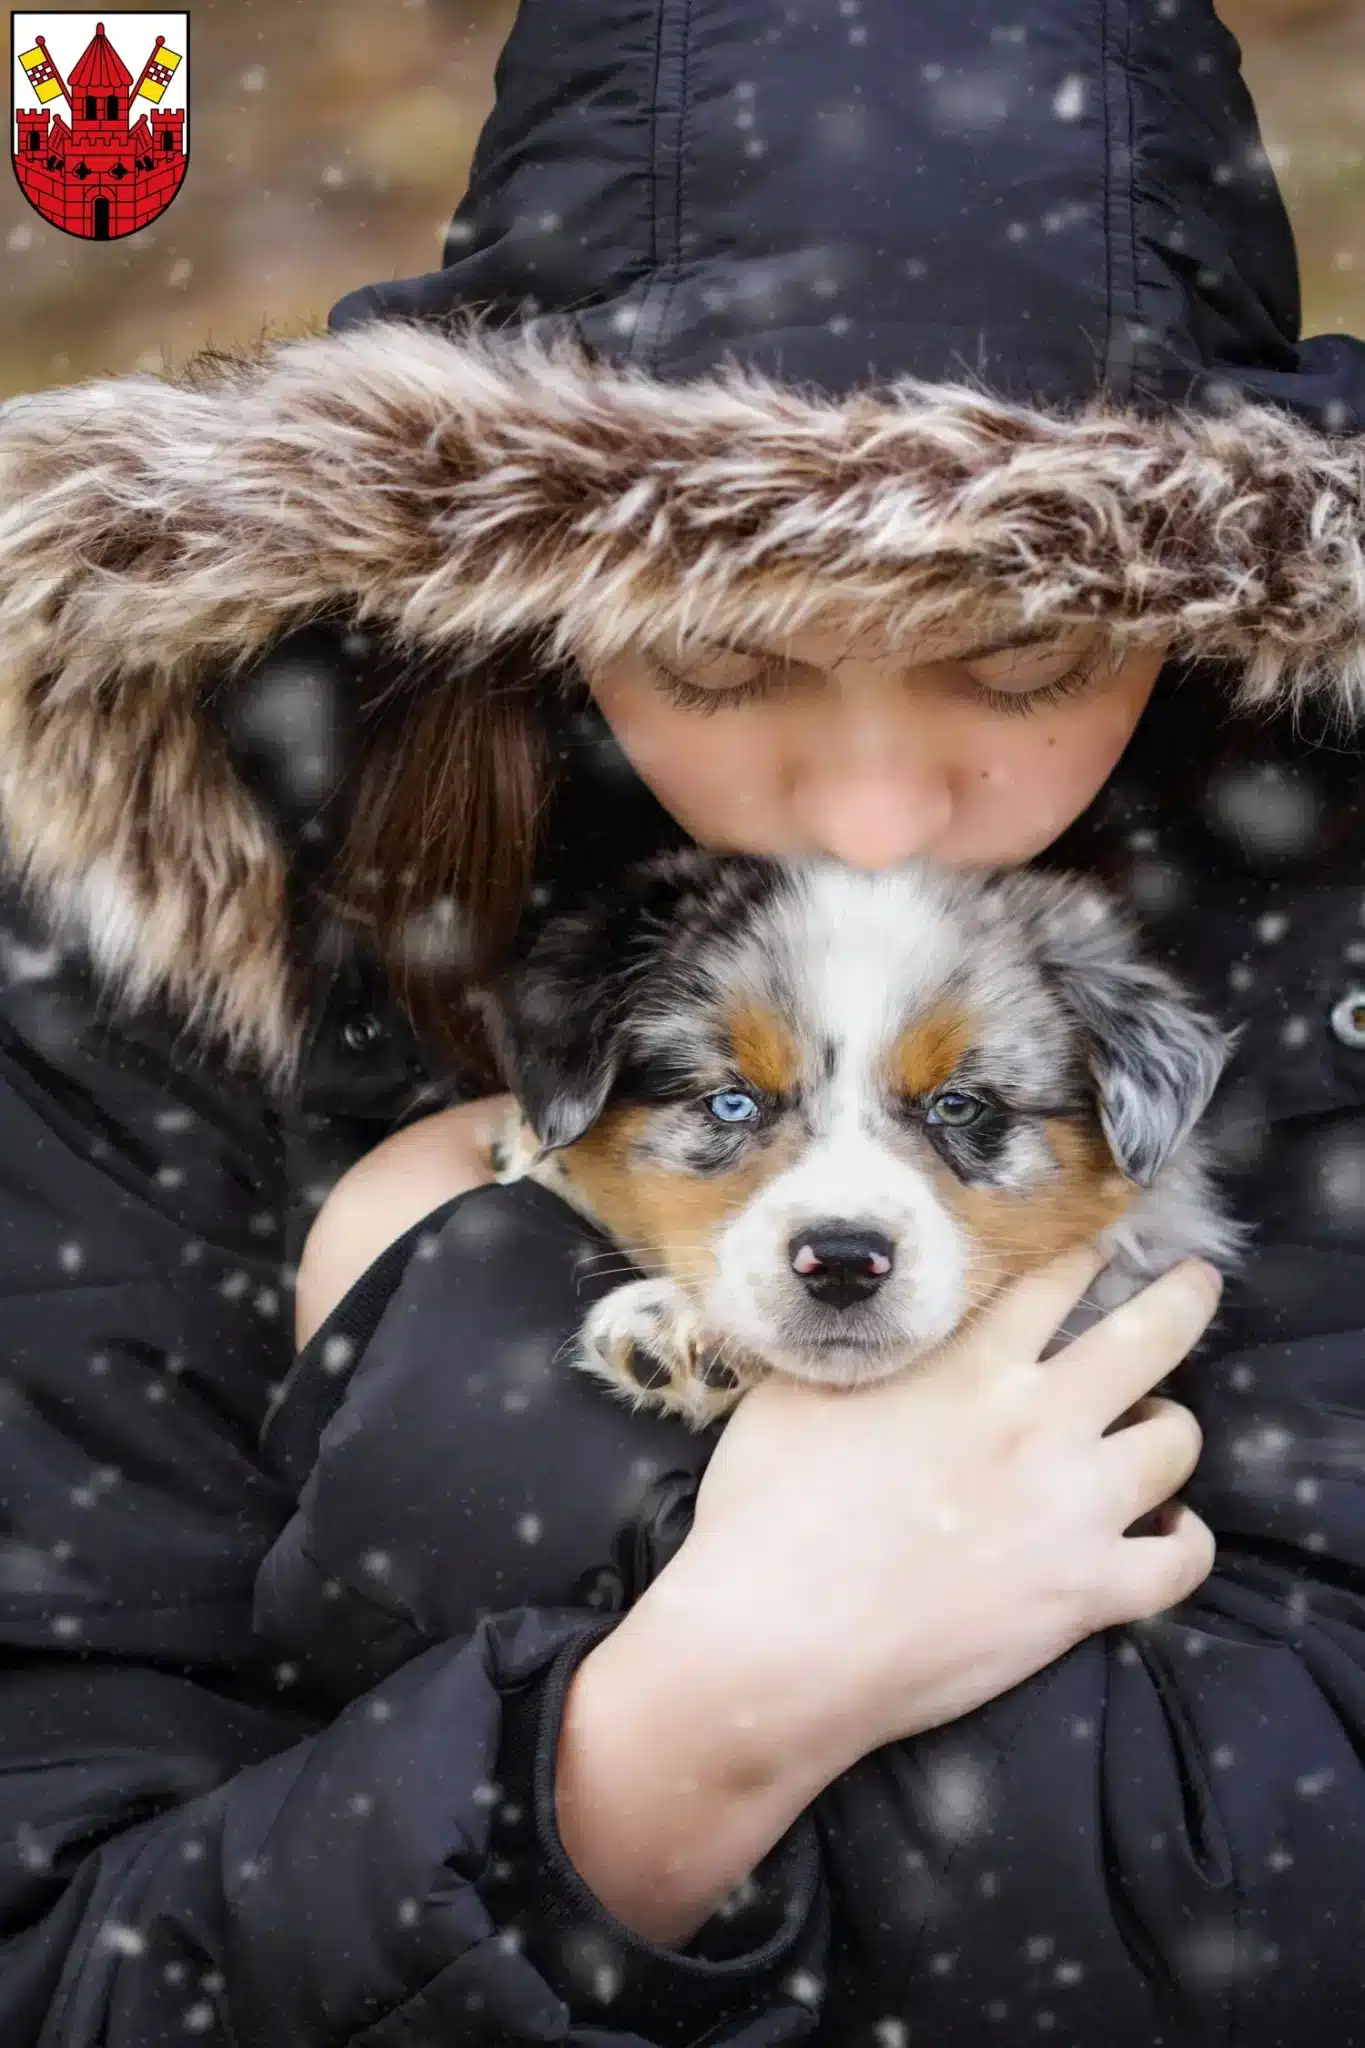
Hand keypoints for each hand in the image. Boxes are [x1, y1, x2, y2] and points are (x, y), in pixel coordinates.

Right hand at [650, 1241, 1219, 1774]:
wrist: (777, 1641)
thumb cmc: (765, 1514)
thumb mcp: (794, 1394)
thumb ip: (857, 1352)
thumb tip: (864, 1326)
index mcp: (967, 1367)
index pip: (1054, 1283)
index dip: (1085, 1256)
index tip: (1098, 1248)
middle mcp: (1037, 1422)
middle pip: (1148, 1336)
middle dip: (1183, 1297)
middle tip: (1196, 1282)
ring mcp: (1071, 1509)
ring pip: (1176, 1441)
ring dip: (1171, 1425)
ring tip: (1155, 1426)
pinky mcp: (1085, 1594)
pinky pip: (1182, 1560)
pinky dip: (1186, 1540)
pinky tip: (1168, 1530)